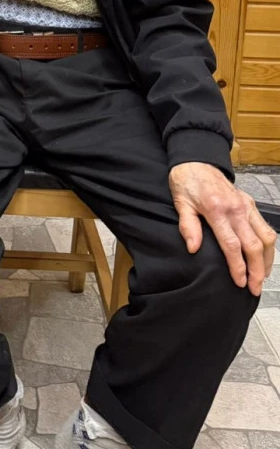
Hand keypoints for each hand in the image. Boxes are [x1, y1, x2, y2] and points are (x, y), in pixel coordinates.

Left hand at [170, 161, 276, 295]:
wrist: (197, 160)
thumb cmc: (187, 181)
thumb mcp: (181, 203)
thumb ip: (188, 226)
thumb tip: (193, 248)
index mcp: (217, 209)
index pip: (232, 245)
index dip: (238, 266)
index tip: (241, 282)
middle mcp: (236, 208)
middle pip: (254, 244)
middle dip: (257, 269)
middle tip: (254, 288)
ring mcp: (246, 205)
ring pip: (266, 236)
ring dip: (266, 259)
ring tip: (261, 276)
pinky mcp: (250, 203)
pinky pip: (265, 226)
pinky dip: (267, 244)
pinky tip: (263, 257)